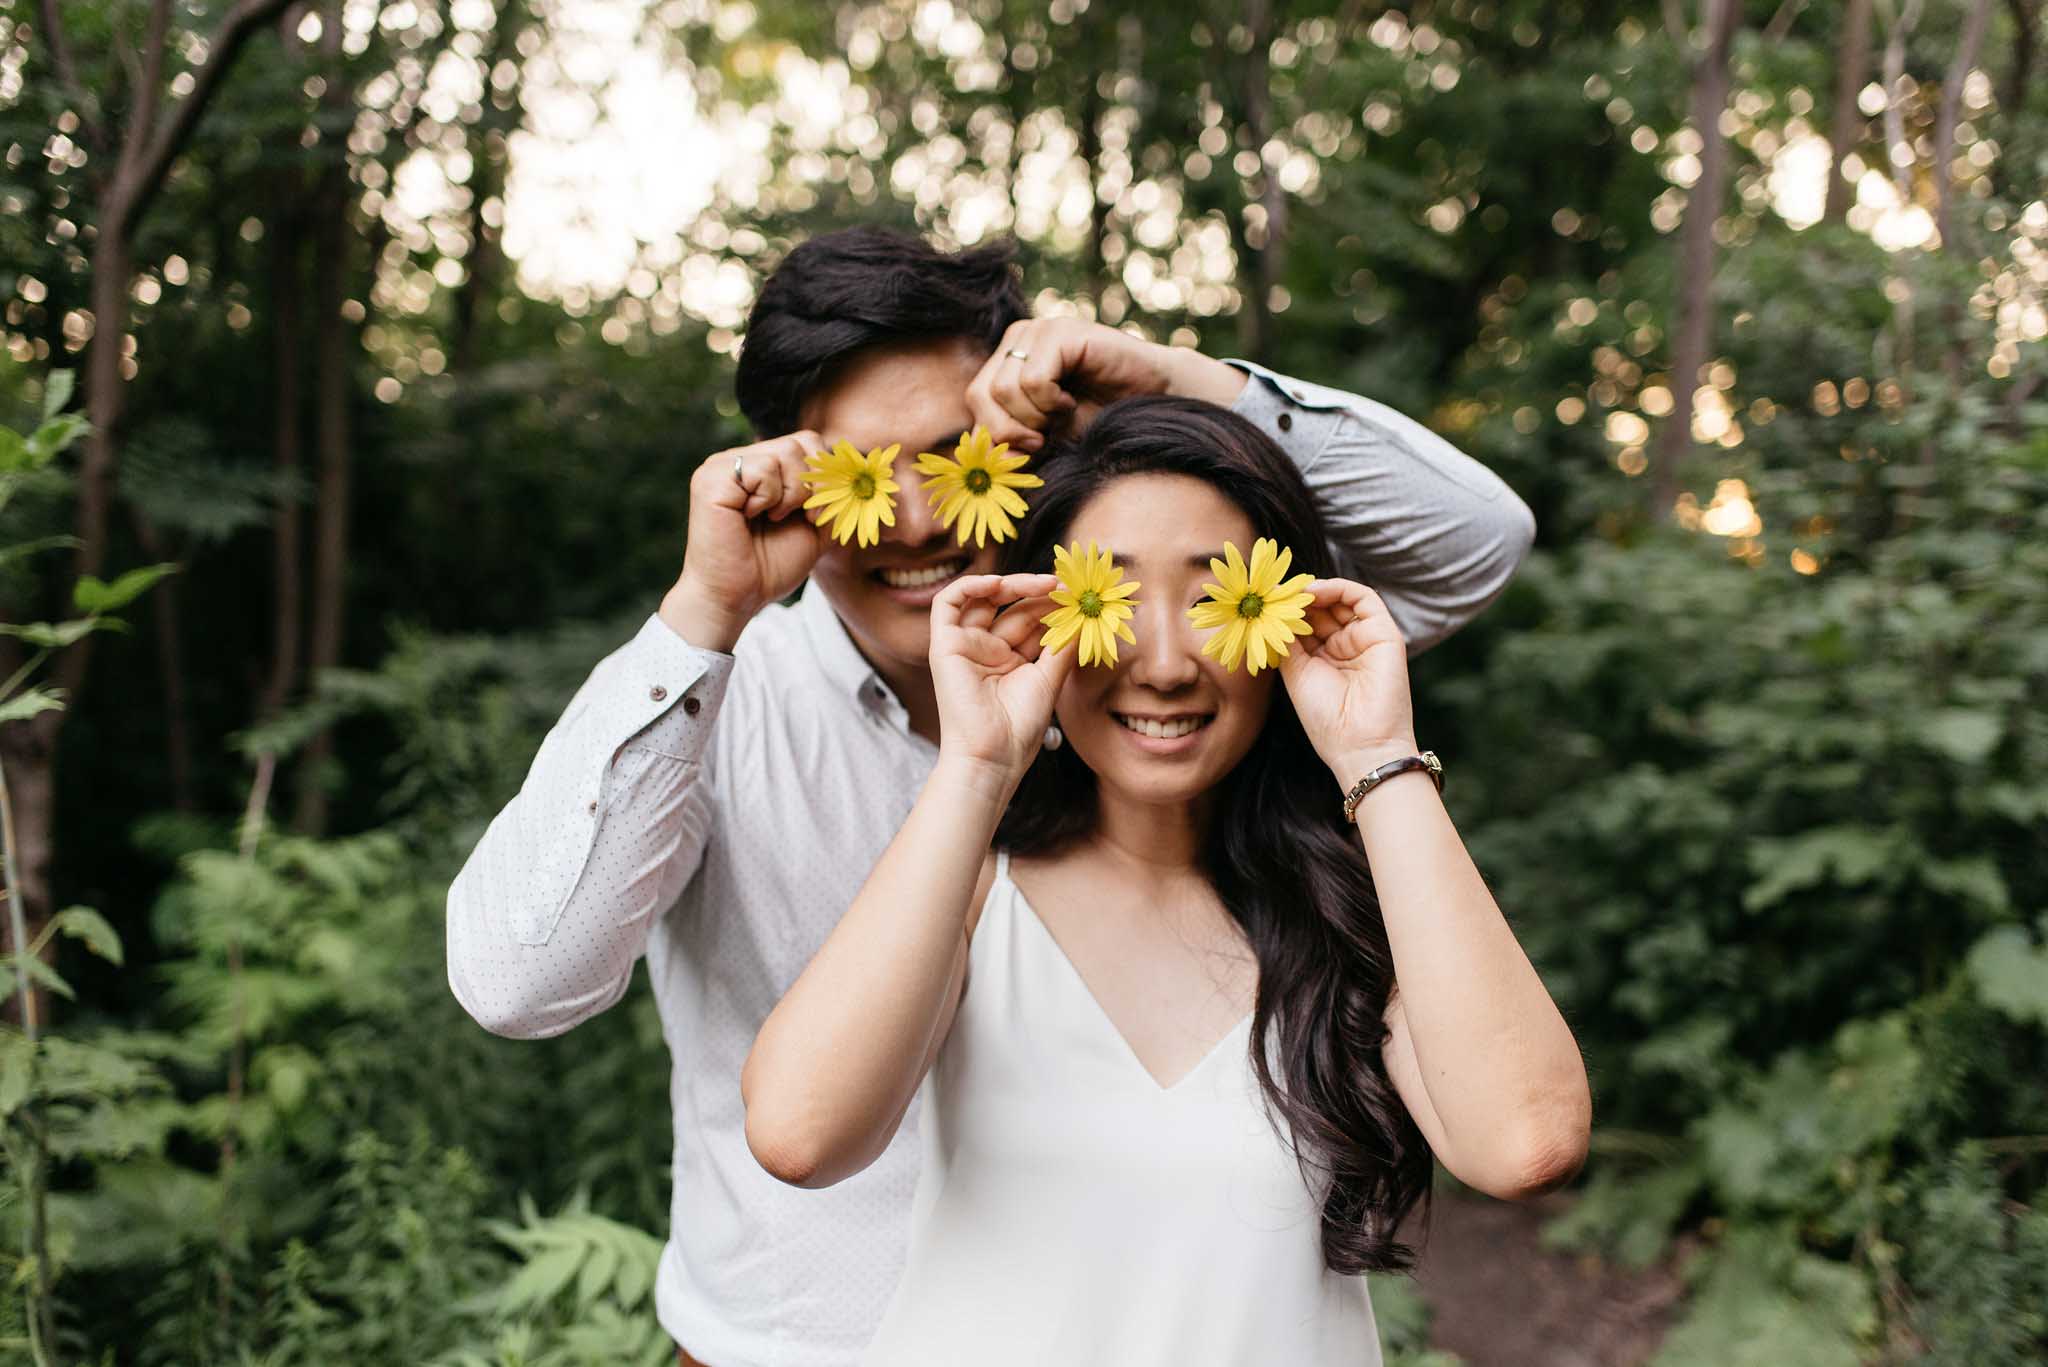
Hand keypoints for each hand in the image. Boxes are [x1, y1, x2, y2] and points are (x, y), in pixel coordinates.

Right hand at [660, 432, 826, 651]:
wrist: (736, 598)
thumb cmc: (770, 567)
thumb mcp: (816, 527)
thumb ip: (833, 495)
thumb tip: (856, 467)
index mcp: (760, 466)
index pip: (809, 442)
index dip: (825, 476)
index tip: (815, 515)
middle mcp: (740, 459)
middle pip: (802, 442)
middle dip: (812, 486)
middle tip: (798, 517)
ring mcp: (722, 465)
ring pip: (785, 452)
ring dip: (791, 494)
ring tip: (772, 518)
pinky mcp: (710, 478)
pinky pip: (762, 469)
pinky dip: (768, 498)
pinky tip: (750, 517)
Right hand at [928, 573, 1075, 792]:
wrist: (993, 756)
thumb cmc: (1020, 729)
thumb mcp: (1050, 680)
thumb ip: (1063, 645)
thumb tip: (1081, 615)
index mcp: (1011, 661)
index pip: (1031, 622)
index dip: (1052, 607)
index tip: (1078, 597)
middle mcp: (988, 651)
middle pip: (1012, 609)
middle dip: (1040, 595)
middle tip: (1066, 587)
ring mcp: (965, 646)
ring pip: (984, 600)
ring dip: (1014, 585)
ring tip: (1046, 584)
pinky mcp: (943, 646)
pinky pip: (947, 603)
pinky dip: (969, 586)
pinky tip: (999, 583)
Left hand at [964, 319, 1246, 452]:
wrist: (1155, 399)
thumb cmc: (1100, 417)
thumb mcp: (1046, 434)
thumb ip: (1011, 439)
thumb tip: (976, 453)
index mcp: (1009, 358)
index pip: (975, 398)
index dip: (997, 433)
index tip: (1033, 447)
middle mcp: (1019, 337)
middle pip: (982, 394)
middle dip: (1012, 430)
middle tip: (1045, 437)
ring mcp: (1038, 330)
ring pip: (1005, 390)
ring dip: (1036, 417)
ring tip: (1064, 414)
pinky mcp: (1061, 332)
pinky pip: (1033, 381)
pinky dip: (1051, 403)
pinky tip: (1072, 401)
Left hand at [1276, 579, 1420, 785]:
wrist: (1361, 746)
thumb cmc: (1326, 720)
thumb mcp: (1296, 674)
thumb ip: (1287, 641)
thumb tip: (1271, 611)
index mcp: (1325, 659)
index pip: (1306, 623)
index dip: (1286, 611)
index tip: (1263, 600)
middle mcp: (1346, 646)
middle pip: (1322, 608)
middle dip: (1297, 598)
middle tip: (1274, 591)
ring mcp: (1366, 639)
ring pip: (1341, 600)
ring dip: (1315, 590)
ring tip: (1292, 592)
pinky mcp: (1385, 634)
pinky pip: (1365, 598)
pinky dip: (1339, 588)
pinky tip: (1314, 591)